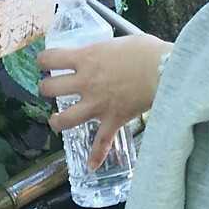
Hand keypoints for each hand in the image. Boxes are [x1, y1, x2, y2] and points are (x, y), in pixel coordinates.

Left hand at [38, 32, 169, 169]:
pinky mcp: (113, 120)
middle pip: (49, 89)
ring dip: (56, 121)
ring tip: (55, 120)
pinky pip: (101, 143)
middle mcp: (86, 82)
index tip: (44, 63)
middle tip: (51, 88)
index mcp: (86, 58)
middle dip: (46, 88)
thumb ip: (105, 51)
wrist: (165, 71)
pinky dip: (96, 156)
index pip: (50, 59)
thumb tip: (104, 53)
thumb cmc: (146, 52)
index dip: (43, 61)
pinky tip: (91, 166)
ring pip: (64, 119)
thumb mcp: (118, 43)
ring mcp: (97, 104)